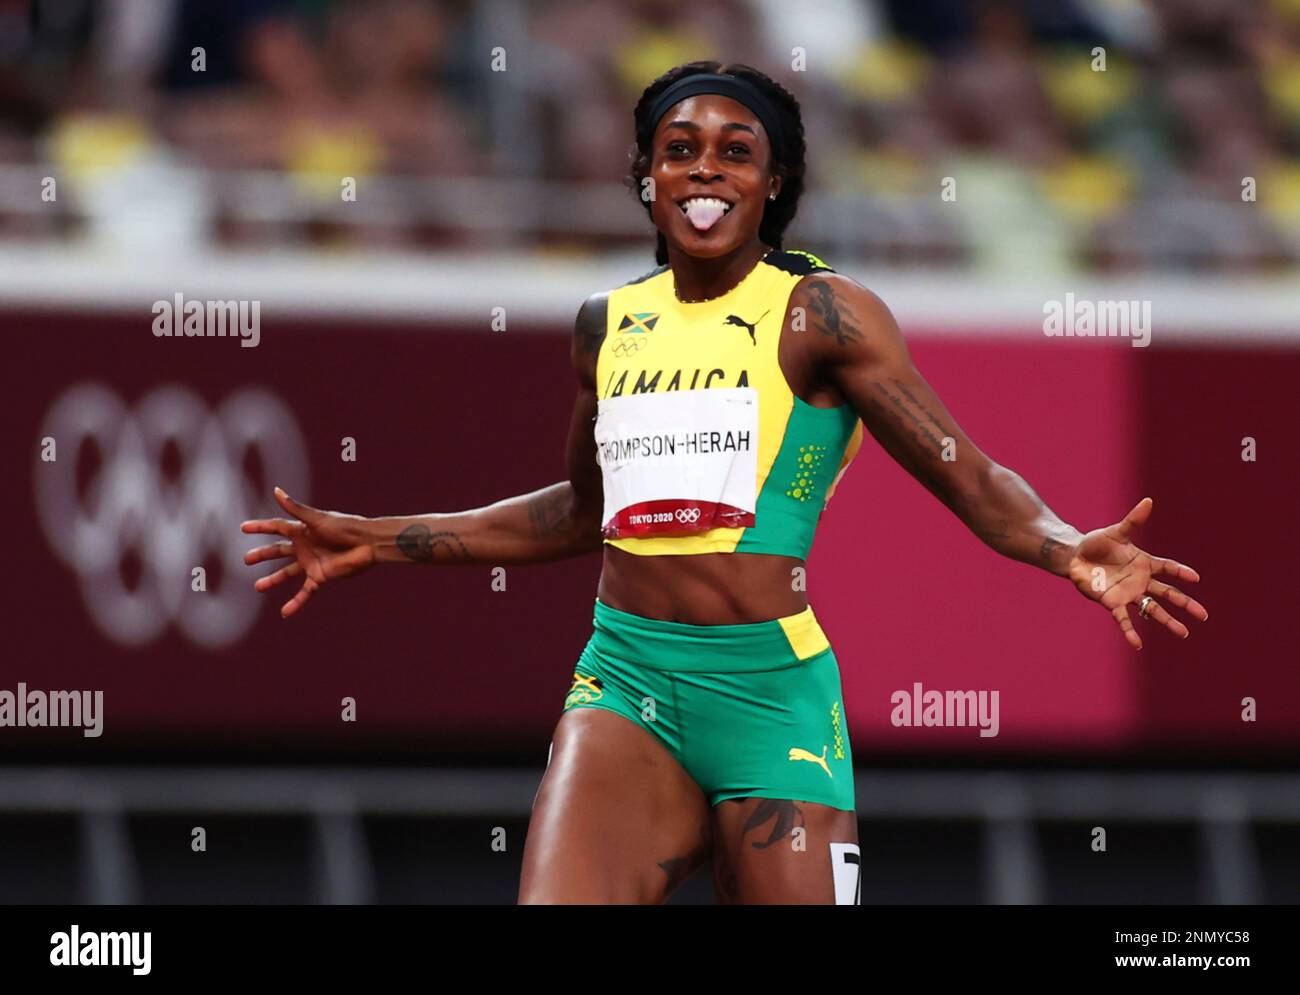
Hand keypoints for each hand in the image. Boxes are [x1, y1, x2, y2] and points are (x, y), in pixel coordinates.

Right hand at [240, 487, 374, 617]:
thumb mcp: (316, 519)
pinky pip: (305, 592)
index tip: (243, 528)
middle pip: (278, 551)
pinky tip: (285, 612)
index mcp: (302, 530)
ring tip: (258, 587)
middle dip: (262, 555)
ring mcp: (311, 562)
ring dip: (273, 580)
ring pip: (287, 573)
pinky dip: (296, 603)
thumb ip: (295, 508)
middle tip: (246, 559)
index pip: (276, 528)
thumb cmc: (345, 527)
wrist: (367, 544)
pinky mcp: (320, 576)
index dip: (260, 527)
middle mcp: (305, 546)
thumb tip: (276, 491)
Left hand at [1065, 497, 1208, 649]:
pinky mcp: (1112, 602)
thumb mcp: (1116, 532)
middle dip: (1185, 604)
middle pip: (1168, 594)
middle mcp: (1140, 581)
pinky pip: (1124, 619)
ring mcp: (1128, 593)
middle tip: (1204, 615)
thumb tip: (1148, 501)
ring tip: (1184, 633)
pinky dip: (1130, 631)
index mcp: (1145, 563)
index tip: (1195, 578)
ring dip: (1167, 621)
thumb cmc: (1098, 543)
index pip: (1168, 567)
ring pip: (1152, 610)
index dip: (1181, 572)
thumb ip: (1133, 521)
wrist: (1076, 557)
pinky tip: (1138, 645)